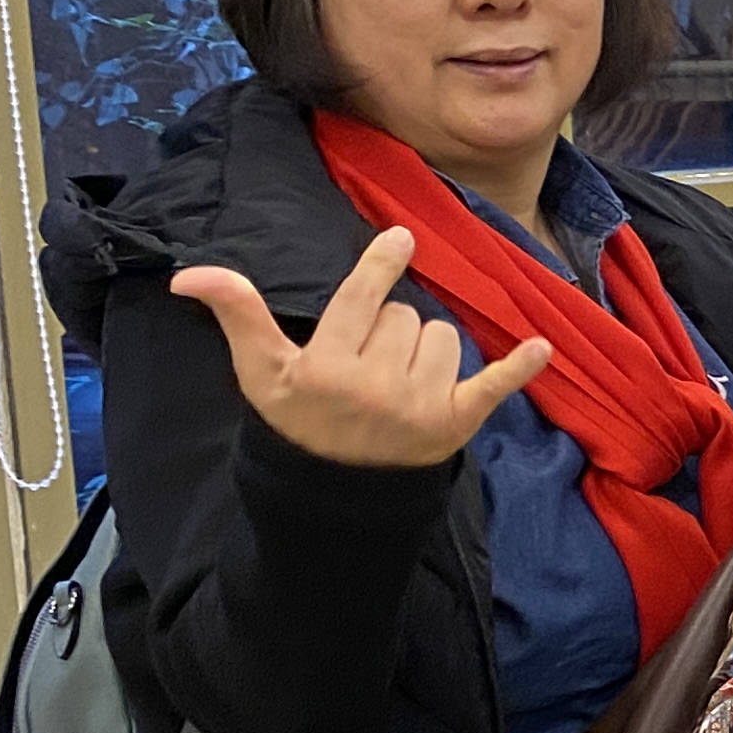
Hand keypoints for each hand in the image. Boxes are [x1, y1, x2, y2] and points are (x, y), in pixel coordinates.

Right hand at [175, 228, 548, 468]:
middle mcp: (375, 384)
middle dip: (390, 330)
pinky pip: (492, 386)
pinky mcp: (454, 425)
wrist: (333, 495)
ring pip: (443, 338)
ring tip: (398, 383)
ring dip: (427, 351)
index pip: (362, 300)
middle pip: (404, 317)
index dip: (380, 265)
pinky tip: (541, 348)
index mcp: (327, 366)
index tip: (400, 237)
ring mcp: (418, 405)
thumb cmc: (297, 424)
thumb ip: (238, 316)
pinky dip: (518, 369)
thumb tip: (191, 274)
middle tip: (368, 366)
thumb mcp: (261, 373)